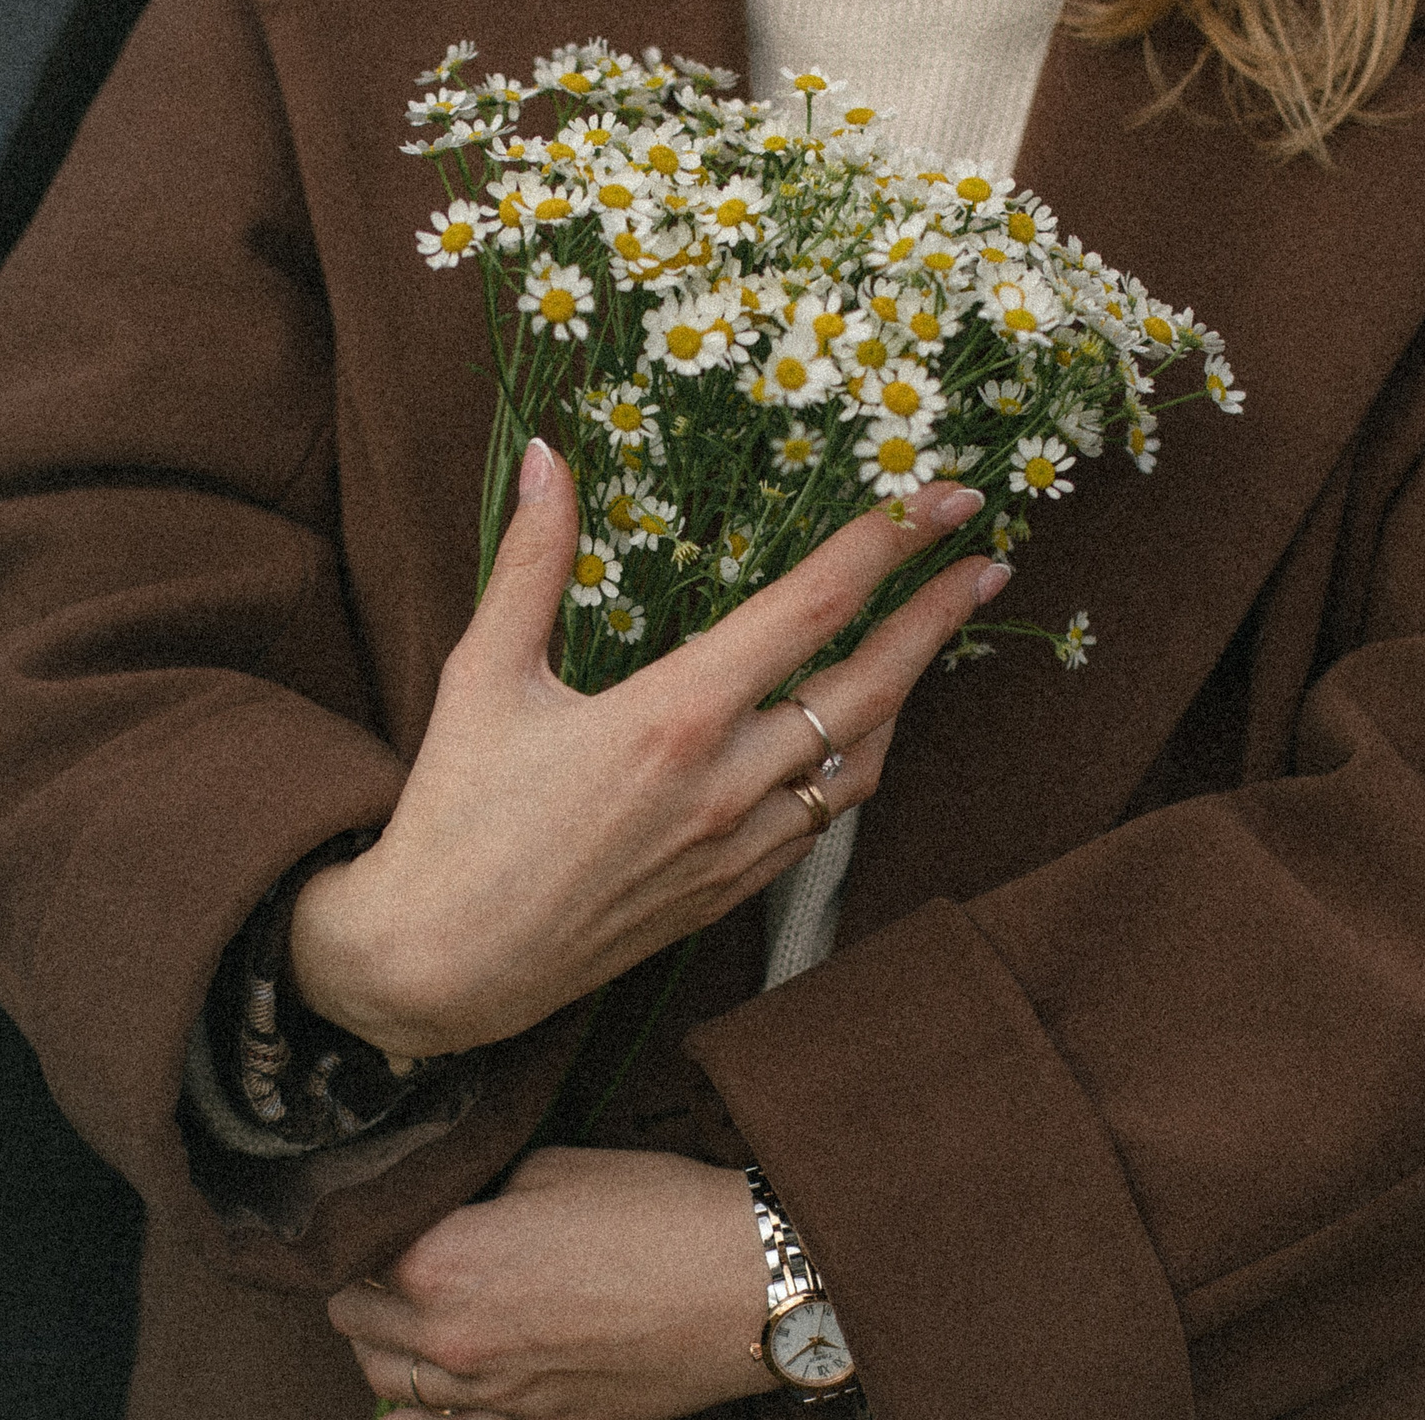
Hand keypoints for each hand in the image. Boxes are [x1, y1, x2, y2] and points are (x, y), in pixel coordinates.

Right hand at [292, 439, 1004, 1057]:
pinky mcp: (733, 891)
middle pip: (874, 686)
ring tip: (931, 637)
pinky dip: (857, 761)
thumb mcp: (483, 675)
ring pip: (863, 760)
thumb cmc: (452, 816)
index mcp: (673, 716)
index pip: (814, 608)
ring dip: (908, 693)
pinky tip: (860, 728)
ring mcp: (739, 845)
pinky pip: (826, 817)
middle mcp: (726, 783)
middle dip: (938, 618)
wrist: (439, 968)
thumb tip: (547, 456)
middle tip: (985, 562)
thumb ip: (531, 561)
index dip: (890, 545)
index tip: (944, 499)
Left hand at [330, 1147, 777, 1418]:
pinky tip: (454, 1372)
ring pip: (386, 1379)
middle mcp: (450, 1338)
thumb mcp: (557, 1166)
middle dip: (368, 1280)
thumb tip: (459, 1206)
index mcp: (442, 1261)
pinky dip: (433, 1402)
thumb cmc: (662, 1214)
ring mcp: (489, 1395)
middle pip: (352, 1316)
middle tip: (404, 1249)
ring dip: (390, 1341)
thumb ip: (483, 1192)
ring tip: (422, 1309)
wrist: (746, 1287)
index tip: (398, 1204)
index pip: (355, 1246)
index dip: (375, 1218)